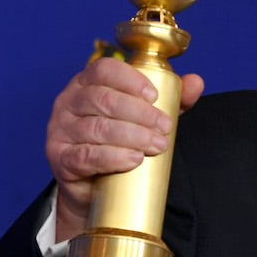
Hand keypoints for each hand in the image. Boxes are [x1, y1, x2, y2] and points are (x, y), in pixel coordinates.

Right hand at [45, 57, 203, 241]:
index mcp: (86, 83)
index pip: (104, 69)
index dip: (131, 80)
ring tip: (157, 145)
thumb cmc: (118, 142)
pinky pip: (86, 156)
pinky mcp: (60, 159)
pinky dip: (113, 157)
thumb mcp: (145, 118)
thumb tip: (196, 82)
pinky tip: (134, 159)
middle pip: (103, 100)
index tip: (155, 96)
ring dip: (132, 136)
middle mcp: (68, 102)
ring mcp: (60, 130)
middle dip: (140, 114)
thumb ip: (171, 100)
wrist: (93, 187)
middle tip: (164, 128)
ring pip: (97, 128)